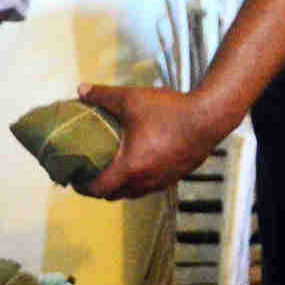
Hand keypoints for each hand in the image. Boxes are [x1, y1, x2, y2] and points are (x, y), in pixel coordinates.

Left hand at [72, 83, 235, 198]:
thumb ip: (102, 95)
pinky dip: (138, 182)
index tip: (74, 178)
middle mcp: (144, 181)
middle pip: (113, 195)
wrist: (210, 117)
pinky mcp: (175, 177)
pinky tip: (137, 164)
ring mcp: (162, 181)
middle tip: (90, 172)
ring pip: (133, 194)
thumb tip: (80, 89)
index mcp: (129, 168)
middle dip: (99, 188)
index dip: (82, 186)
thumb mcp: (131, 99)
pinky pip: (149, 187)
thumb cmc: (169, 110)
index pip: (98, 189)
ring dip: (119, 186)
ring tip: (111, 170)